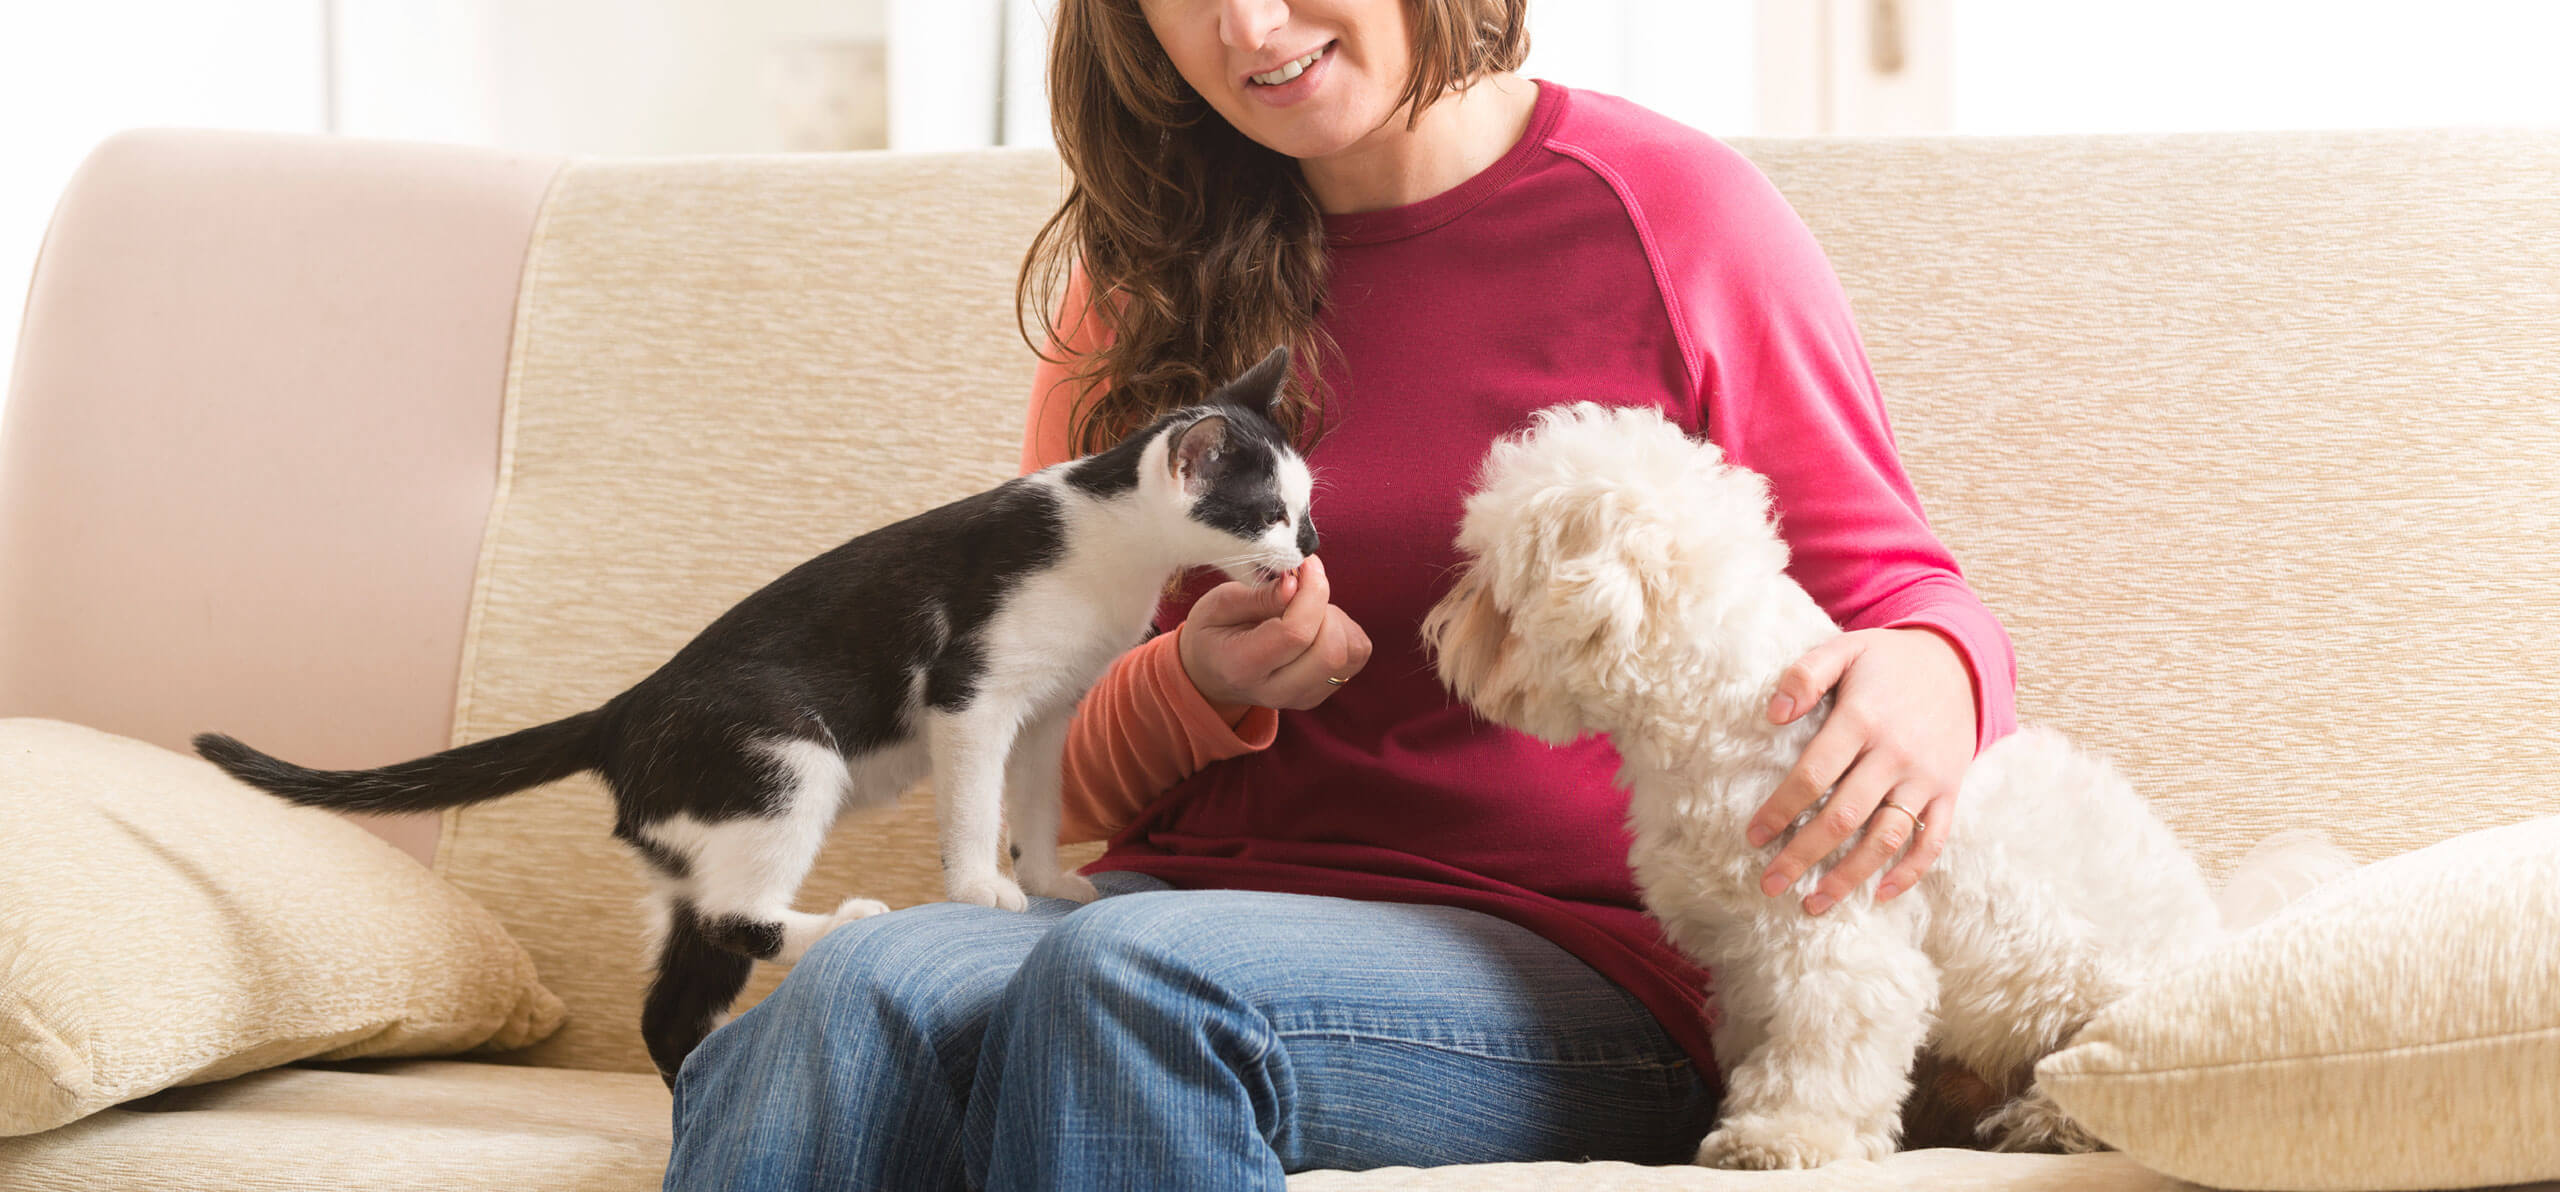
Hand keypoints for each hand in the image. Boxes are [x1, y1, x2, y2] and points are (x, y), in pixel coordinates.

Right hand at [1177, 556, 1372, 713]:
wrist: (1211, 674)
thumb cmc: (1213, 633)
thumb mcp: (1217, 604)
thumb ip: (1257, 595)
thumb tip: (1296, 583)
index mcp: (1242, 667)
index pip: (1296, 633)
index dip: (1310, 592)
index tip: (1303, 565)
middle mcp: (1277, 691)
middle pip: (1331, 650)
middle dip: (1325, 605)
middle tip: (1303, 584)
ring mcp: (1304, 696)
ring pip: (1350, 651)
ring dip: (1335, 618)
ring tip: (1303, 608)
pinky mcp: (1323, 691)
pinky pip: (1357, 653)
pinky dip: (1344, 629)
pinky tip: (1315, 624)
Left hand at [1744, 627, 1976, 913]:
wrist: (1960, 662)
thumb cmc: (1887, 662)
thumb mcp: (1844, 650)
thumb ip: (1805, 675)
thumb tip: (1772, 714)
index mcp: (1862, 719)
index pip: (1812, 775)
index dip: (1780, 809)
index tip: (1753, 837)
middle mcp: (1896, 753)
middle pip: (1844, 816)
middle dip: (1803, 855)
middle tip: (1770, 884)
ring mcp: (1926, 776)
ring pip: (1886, 837)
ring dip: (1849, 876)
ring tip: (1813, 904)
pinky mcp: (1949, 791)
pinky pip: (1933, 840)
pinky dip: (1910, 872)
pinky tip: (1879, 894)